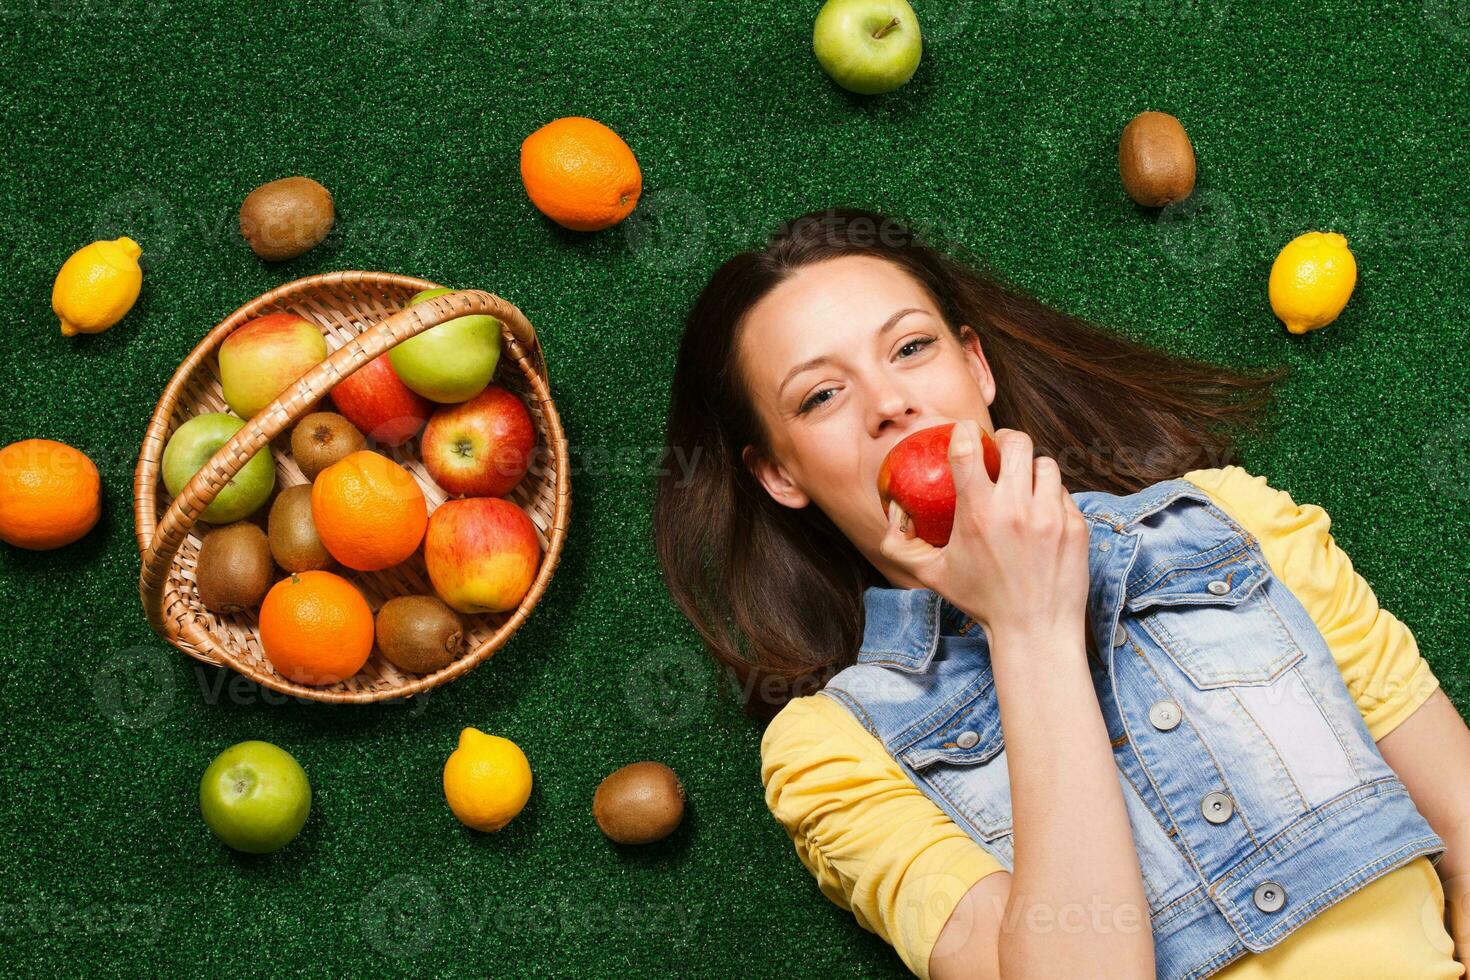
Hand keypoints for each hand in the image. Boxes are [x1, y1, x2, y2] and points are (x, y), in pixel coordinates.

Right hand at [879, 422, 1090, 655]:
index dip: (965, 431)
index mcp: (977, 514)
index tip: (965, 434)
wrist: (1035, 630)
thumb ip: (902, 547)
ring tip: (1024, 486)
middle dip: (1007, 442)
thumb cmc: (981, 602)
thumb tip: (891, 516)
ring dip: (1031, 470)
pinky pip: (1064, 493)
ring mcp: (1050, 516)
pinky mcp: (1075, 526)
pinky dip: (1051, 498)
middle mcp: (1015, 509)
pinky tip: (1041, 517)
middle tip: (1001, 453)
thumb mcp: (933, 575)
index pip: (968, 447)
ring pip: (1045, 463)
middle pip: (1017, 442)